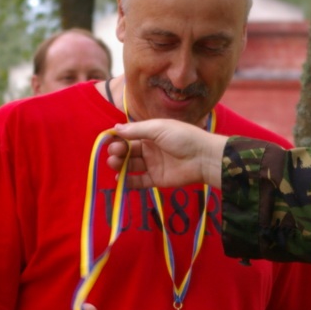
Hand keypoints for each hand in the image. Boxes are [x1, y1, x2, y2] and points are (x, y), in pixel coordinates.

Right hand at [106, 119, 226, 189]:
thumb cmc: (183, 137)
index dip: (118, 138)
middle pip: (128, 151)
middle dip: (118, 151)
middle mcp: (150, 149)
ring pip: (131, 165)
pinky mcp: (157, 179)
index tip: (107, 140)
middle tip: (114, 153)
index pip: (129, 136)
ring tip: (114, 164)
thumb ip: (136, 130)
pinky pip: (139, 181)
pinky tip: (119, 179)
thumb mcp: (158, 128)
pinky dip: (128, 181)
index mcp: (151, 134)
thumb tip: (115, 128)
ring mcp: (153, 164)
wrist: (203, 157)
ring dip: (120, 165)